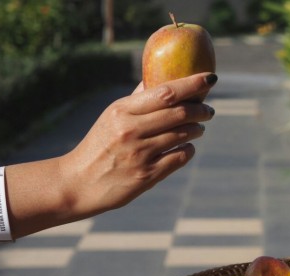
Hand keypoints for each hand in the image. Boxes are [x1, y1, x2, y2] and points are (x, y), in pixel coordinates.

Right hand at [57, 72, 216, 216]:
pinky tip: (187, 148)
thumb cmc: (99, 146)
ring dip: (196, 129)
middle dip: (201, 110)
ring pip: (183, 135)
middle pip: (179, 113)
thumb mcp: (111, 117)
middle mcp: (131, 130)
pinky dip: (188, 150)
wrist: (79, 183)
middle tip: (209, 110)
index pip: (165, 92)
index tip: (210, 78)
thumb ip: (136, 100)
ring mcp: (140, 154)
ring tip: (198, 128)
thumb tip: (159, 80)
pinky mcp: (147, 175)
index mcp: (122, 110)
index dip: (192, 84)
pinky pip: (179, 157)